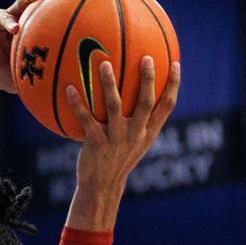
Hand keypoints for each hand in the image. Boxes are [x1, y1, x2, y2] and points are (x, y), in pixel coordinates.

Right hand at [0, 0, 74, 93]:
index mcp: (38, 25)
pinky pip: (3, 19)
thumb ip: (50, 75)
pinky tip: (15, 28)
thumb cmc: (11, 74)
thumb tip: (73, 87)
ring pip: (22, 1)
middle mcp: (26, 16)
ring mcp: (11, 16)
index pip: (58, 7)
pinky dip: (9, 23)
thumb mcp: (33, 74)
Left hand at [64, 56, 181, 197]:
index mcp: (148, 132)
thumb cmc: (119, 159)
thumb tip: (141, 92)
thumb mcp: (136, 142)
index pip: (167, 106)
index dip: (174, 85)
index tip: (176, 63)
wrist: (103, 186)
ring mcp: (116, 139)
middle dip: (147, 79)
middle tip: (146, 58)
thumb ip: (141, 120)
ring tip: (104, 64)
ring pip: (115, 107)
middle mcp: (136, 134)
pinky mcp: (96, 143)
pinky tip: (69, 88)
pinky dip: (77, 104)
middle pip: (145, 102)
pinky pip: (86, 119)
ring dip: (109, 85)